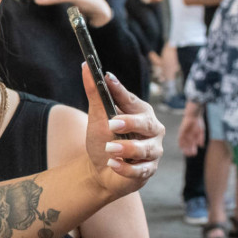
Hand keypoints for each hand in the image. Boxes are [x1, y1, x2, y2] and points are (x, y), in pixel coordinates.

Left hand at [82, 65, 162, 198]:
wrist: (101, 169)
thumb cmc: (103, 138)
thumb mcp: (97, 116)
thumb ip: (95, 93)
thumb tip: (85, 67)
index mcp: (140, 111)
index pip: (131, 99)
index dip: (120, 91)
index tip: (107, 80)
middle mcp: (152, 129)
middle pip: (147, 124)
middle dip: (130, 124)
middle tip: (112, 124)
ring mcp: (152, 150)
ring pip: (145, 149)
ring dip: (126, 148)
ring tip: (108, 149)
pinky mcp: (148, 169)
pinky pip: (140, 170)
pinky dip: (125, 168)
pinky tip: (113, 165)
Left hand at [177, 112, 205, 156]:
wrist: (194, 115)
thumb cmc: (198, 122)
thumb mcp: (201, 131)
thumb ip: (201, 138)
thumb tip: (201, 146)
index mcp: (194, 137)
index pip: (192, 145)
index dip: (193, 150)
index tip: (194, 154)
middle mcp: (189, 136)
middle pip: (188, 145)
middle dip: (189, 150)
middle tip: (190, 155)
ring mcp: (185, 134)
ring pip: (184, 143)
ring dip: (185, 148)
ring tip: (186, 153)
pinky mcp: (181, 131)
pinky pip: (180, 138)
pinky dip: (181, 143)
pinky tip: (181, 147)